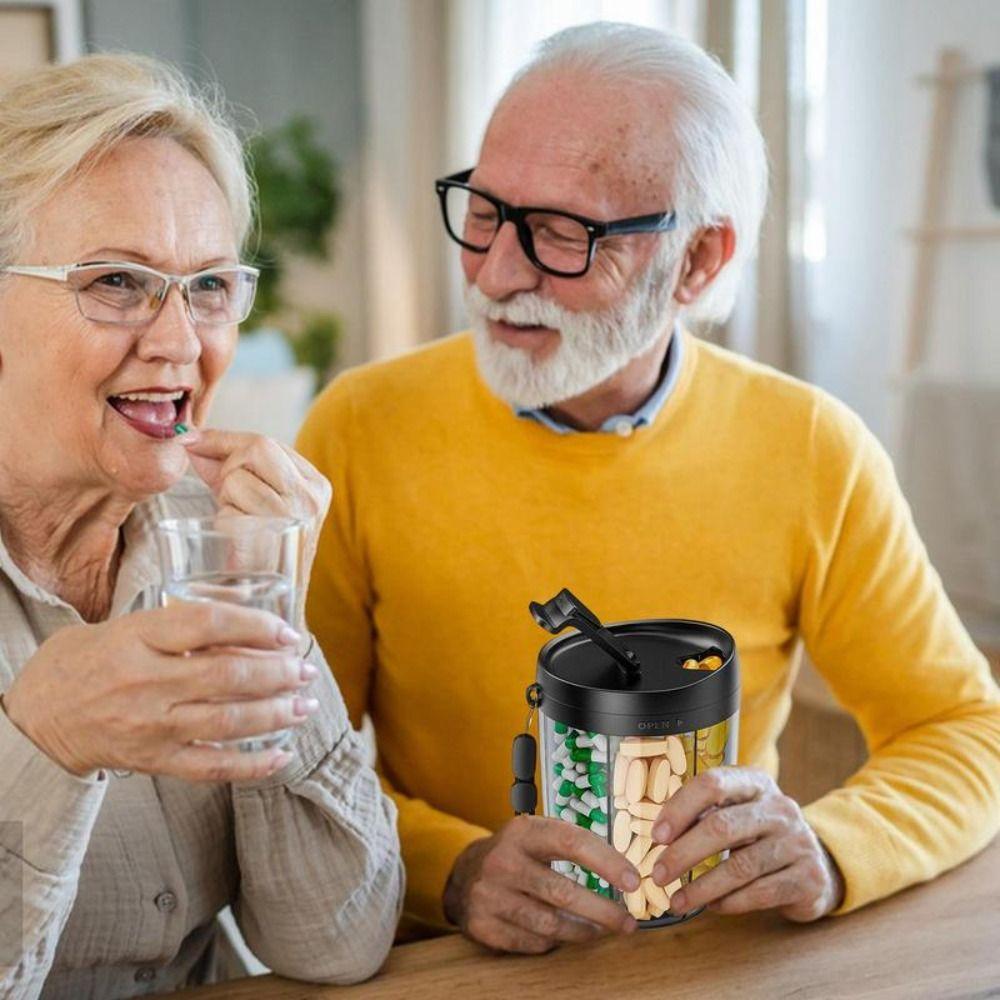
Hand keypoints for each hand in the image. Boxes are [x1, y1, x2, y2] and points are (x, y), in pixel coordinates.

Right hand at [3, 602, 318, 781]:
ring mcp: (152, 726)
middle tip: (305, 670)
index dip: (257, 625)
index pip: (210, 624)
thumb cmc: (84, 662)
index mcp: (138, 639)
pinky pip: (212, 767)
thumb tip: (244, 612)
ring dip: (277, 714)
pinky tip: (282, 756)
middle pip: (229, 676)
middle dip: (279, 673)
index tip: (286, 632)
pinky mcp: (153, 761)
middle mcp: (148, 682)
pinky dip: (253, 764)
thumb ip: (178, 620)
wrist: (34, 721)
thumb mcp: (123, 625)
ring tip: (305, 705)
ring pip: (229, 722)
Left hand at [180, 428, 331, 590]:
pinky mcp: (268, 538)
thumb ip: (226, 467)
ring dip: (225, 501)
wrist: (272, 608)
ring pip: (236, 481)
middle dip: (229, 469)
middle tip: (229, 498)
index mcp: (315, 485)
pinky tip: (237, 544)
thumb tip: (191, 440)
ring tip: (240, 525)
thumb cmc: (261, 552)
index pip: (266, 443)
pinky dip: (223, 524)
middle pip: (254, 451)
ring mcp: (292, 518)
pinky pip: (227, 512)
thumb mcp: (254, 500)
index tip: (192, 440)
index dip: (224, 440)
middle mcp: (310, 498)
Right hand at [443, 814, 639, 953]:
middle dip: (603, 911)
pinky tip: (563, 934)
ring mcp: (490, 894)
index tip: (634, 881)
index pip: (572, 842)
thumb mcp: (537, 835)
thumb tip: (625, 872)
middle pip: (563, 891)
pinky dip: (553, 941)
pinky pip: (532, 942)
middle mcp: (503, 860)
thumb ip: (573, 845)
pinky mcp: (483, 925)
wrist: (465, 874)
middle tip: (628, 922)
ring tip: (600, 930)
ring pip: (550, 924)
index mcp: (523, 831)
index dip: (607, 862)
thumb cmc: (517, 853)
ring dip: (583, 931)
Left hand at [649, 766, 844, 921]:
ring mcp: (798, 842)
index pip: (713, 783)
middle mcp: (780, 808)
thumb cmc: (759, 836)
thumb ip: (704, 816)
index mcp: (756, 783)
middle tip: (658, 874)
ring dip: (702, 887)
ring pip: (740, 866)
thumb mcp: (737, 814)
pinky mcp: (808, 878)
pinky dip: (730, 902)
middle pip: (722, 826)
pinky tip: (712, 907)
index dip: (680, 808)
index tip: (657, 835)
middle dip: (683, 853)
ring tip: (677, 901)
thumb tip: (657, 836)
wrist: (815, 866)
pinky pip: (760, 893)